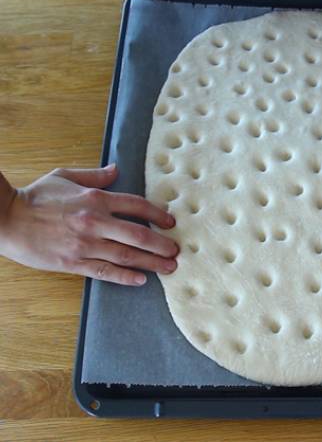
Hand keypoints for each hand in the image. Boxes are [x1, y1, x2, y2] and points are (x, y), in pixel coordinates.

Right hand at [0, 165, 177, 285]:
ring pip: (126, 255)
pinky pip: (105, 271)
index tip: (171, 223)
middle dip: (162, 244)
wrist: (5, 219)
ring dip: (152, 263)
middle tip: (177, 250)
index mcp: (95, 199)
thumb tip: (117, 169)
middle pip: (138, 234)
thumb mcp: (65, 176)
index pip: (136, 205)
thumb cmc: (35, 197)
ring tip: (169, 268)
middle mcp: (94, 221)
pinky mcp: (73, 262)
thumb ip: (94, 175)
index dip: (158, 214)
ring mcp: (85, 244)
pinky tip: (141, 280)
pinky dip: (125, 276)